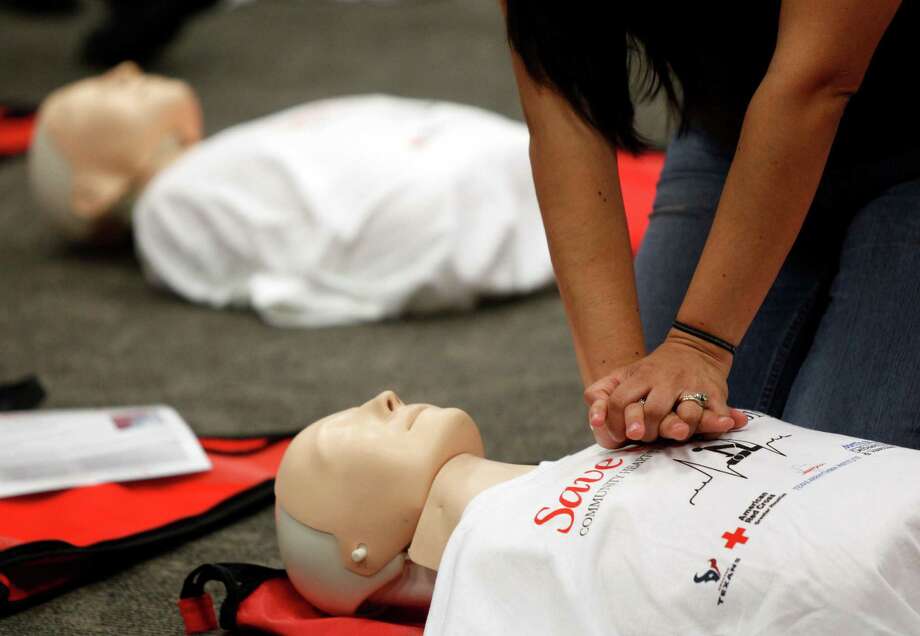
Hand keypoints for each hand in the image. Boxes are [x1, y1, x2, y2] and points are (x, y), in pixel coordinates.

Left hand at [583, 330, 747, 447]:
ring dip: (680, 428)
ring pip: (686, 413)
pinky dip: (720, 421)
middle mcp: (666, 381)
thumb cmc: (651, 373)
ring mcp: (691, 387)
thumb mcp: (623, 376)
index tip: (619, 433)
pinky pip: (717, 412)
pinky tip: (727, 423)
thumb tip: (595, 421)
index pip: (619, 402)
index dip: (615, 422)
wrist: (695, 349)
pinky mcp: (715, 394)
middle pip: (652, 412)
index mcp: (640, 376)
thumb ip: (601, 395)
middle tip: (644, 436)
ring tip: (677, 433)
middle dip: (646, 429)